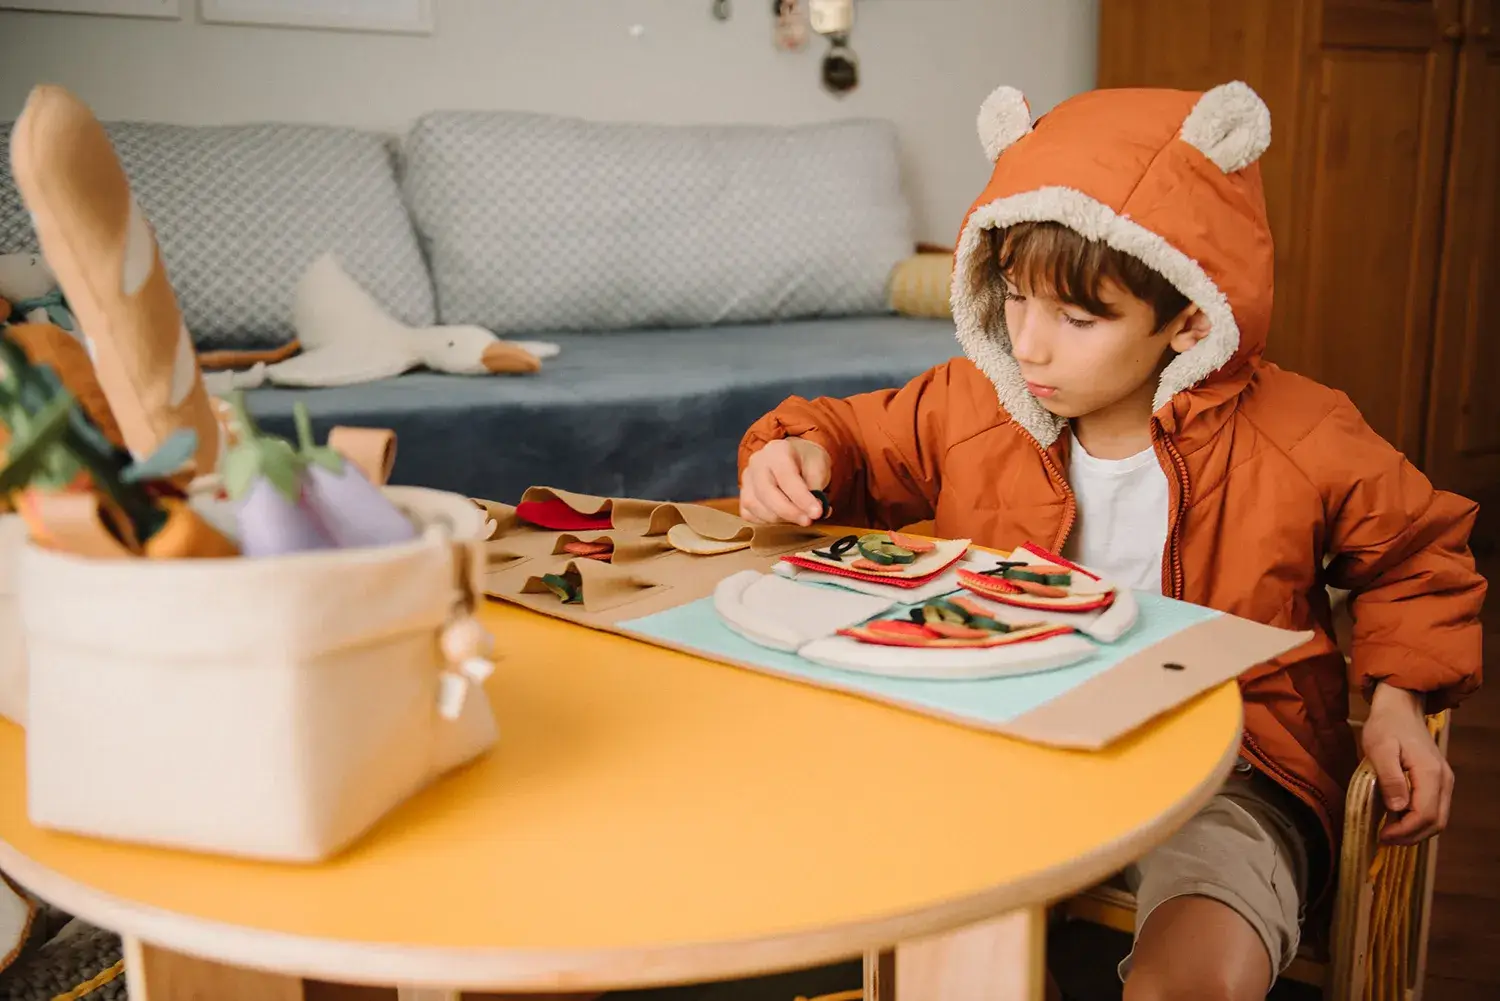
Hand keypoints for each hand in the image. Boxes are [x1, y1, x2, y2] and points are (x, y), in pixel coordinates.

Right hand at [740, 438, 830, 525]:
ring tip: (799, 517)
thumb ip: (817, 489)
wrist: (794, 459)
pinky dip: (766, 521)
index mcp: (777, 451)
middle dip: (789, 512)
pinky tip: (783, 518)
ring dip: (780, 519)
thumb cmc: (807, 462)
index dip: (802, 499)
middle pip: (766, 493)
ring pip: (756, 506)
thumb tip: (813, 511)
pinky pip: (749, 514)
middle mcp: (757, 463)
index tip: (817, 513)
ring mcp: (746, 480)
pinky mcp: (742, 495)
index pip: (786, 478)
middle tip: (808, 520)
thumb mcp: (819, 467)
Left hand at [1362, 683, 1452, 844]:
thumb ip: (1390, 778)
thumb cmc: (1386, 726)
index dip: (1405, 831)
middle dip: (1411, 836)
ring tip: (1389, 831)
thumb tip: (1397, 808)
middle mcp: (1443, 781)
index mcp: (1430, 774)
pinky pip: (1434, 808)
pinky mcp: (1439, 780)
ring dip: (1415, 830)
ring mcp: (1444, 781)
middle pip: (1436, 822)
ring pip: (1438, 818)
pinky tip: (1397, 818)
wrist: (1401, 707)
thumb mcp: (1380, 748)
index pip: (1425, 815)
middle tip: (1384, 838)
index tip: (1382, 835)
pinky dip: (1418, 819)